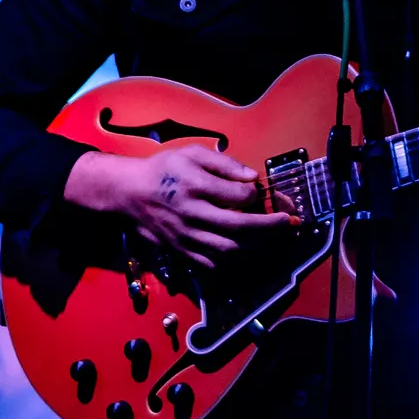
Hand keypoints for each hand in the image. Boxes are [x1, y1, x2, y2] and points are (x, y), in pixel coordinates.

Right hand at [65, 144, 296, 269]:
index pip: (238, 196)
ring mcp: (186, 237)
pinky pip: (213, 264)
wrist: (128, 194)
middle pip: (239, 227)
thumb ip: (224, 163)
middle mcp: (192, 214)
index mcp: (195, 185)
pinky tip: (248, 251)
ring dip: (257, 247)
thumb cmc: (164, 170)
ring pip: (229, 251)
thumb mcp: (192, 153)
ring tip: (274, 238)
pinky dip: (235, 261)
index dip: (256, 196)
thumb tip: (252, 177)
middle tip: (289, 222)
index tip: (261, 192)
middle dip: (270, 227)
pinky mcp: (182, 252)